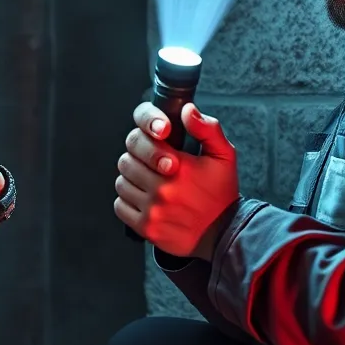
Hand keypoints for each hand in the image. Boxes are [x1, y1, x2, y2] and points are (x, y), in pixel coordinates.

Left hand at [114, 102, 238, 259]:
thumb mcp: (224, 156)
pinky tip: (143, 199)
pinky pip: (120, 206)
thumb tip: (187, 110)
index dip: (144, 140)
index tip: (153, 146)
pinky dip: (127, 201)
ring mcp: (153, 210)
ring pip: (121, 183)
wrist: (223, 234)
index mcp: (180, 167)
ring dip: (131, 180)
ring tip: (146, 181)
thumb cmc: (221, 194)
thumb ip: (207, 129)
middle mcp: (164, 189)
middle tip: (148, 163)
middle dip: (136, 159)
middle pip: (126, 162)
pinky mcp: (146, 228)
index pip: (140, 142)